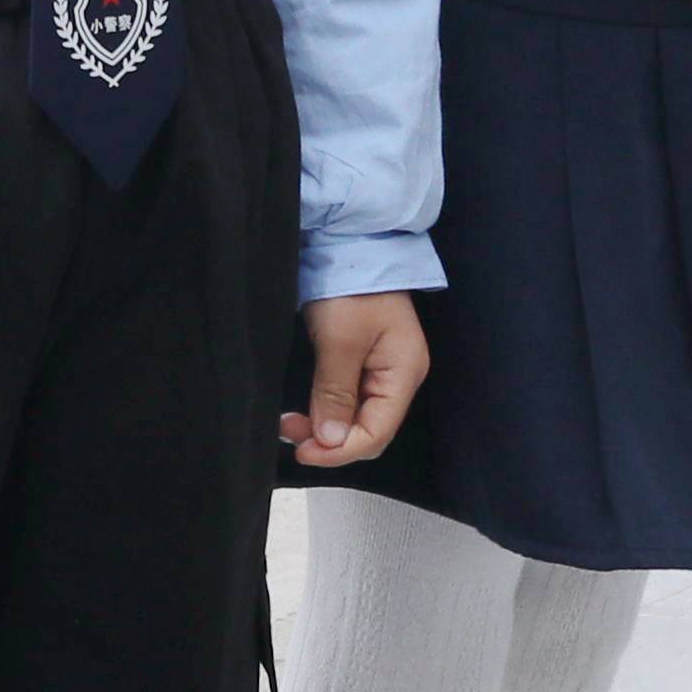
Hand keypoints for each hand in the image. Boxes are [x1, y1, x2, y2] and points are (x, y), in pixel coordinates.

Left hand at [283, 292, 427, 467]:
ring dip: (323, 425)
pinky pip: (347, 397)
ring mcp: (380, 367)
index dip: (340, 451)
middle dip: (329, 440)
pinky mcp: (361, 358)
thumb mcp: (340, 341)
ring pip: (354, 416)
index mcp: (403, 374)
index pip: (376, 433)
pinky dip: (325, 408)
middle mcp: (396, 377)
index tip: (302, 451)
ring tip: (289, 423)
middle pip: (368, 429)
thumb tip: (331, 442)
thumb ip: (336, 394)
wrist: (347, 241)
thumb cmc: (349, 286)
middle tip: (289, 432)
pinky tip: (304, 410)